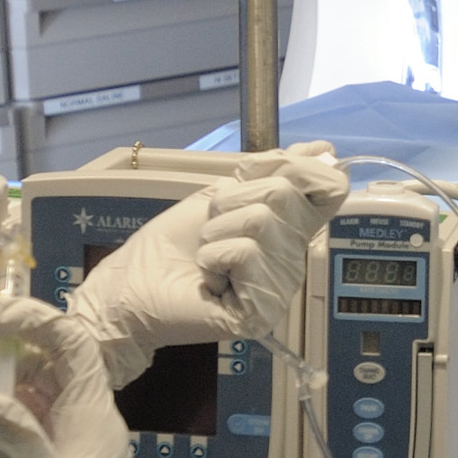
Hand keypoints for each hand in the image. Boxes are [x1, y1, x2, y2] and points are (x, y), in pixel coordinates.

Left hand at [64, 142, 348, 382]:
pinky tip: (209, 281)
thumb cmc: (171, 243)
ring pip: (261, 221)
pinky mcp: (263, 309)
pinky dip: (213, 256)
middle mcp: (293, 259)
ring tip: (207, 258)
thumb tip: (324, 148)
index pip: (327, 187)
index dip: (295, 169)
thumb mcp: (222, 194)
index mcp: (290, 230)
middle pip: (285, 193)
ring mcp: (281, 286)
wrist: (130, 288)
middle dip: (232, 200)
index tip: (249, 176)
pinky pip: (246, 253)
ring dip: (217, 231)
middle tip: (211, 229)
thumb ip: (271, 172)